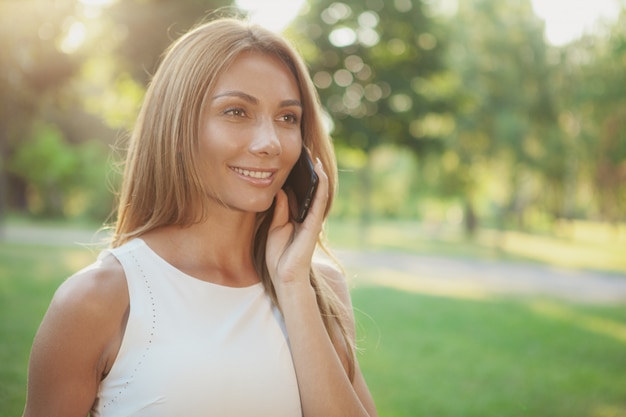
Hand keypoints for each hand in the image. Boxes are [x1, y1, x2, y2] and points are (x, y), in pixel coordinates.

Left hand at [266, 158, 327, 288]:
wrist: (284, 276)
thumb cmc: (279, 255)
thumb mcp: (274, 227)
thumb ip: (279, 209)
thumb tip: (280, 189)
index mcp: (296, 217)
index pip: (299, 193)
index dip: (297, 178)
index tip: (293, 161)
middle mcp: (307, 216)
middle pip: (309, 190)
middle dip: (308, 173)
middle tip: (304, 153)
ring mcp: (312, 219)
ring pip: (318, 192)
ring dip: (318, 175)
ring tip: (314, 157)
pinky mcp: (314, 224)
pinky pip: (319, 201)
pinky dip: (321, 186)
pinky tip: (319, 173)